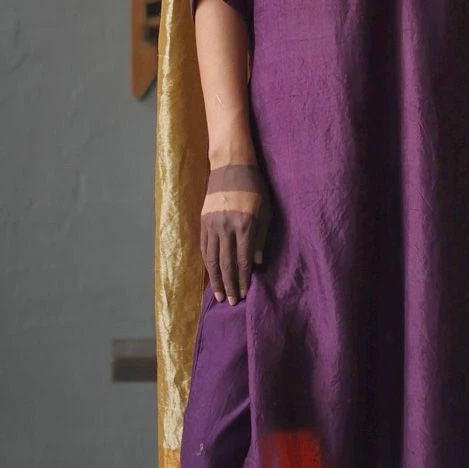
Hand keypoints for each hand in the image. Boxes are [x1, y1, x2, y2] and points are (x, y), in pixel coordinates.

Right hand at [200, 162, 271, 303]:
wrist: (230, 165)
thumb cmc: (254, 187)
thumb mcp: (265, 210)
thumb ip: (261, 237)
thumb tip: (257, 262)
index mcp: (245, 224)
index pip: (243, 260)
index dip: (243, 279)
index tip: (244, 293)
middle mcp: (226, 226)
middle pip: (226, 263)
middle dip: (229, 285)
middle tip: (231, 302)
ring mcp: (212, 224)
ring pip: (212, 258)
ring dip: (216, 279)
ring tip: (219, 294)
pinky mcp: (203, 220)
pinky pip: (204, 247)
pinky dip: (207, 263)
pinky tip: (210, 274)